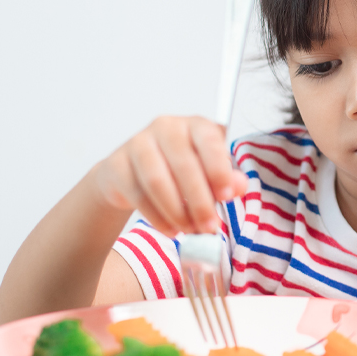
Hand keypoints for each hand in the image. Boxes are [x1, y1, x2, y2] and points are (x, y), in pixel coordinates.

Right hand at [90, 116, 247, 236]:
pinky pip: (139, 196)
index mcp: (194, 125)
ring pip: (158, 182)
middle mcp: (166, 128)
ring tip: (190, 230)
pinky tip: (171, 230)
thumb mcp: (208, 171)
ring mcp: (138, 144)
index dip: (219, 170)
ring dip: (178, 212)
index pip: (209, 141)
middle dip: (200, 202)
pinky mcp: (117, 165)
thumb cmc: (177, 169)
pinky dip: (158, 218)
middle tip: (209, 227)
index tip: (227, 197)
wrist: (130, 173)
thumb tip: (239, 186)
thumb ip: (226, 179)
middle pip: (184, 166)